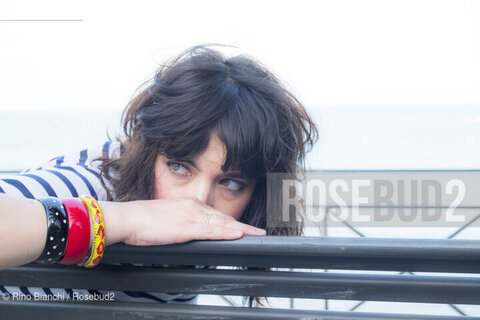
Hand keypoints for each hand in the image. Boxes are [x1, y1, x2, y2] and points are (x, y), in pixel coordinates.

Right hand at [109, 197, 265, 245]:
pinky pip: (211, 230)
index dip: (233, 222)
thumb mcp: (168, 218)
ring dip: (242, 229)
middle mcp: (194, 207)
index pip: (217, 215)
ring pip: (222, 223)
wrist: (128, 217)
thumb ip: (183, 223)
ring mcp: (191, 216)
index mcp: (190, 204)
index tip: (246, 227)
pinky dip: (226, 232)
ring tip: (257, 234)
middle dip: (244, 225)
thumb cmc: (143, 220)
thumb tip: (191, 232)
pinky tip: (238, 234)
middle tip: (260, 232)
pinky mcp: (186, 227)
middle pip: (224, 218)